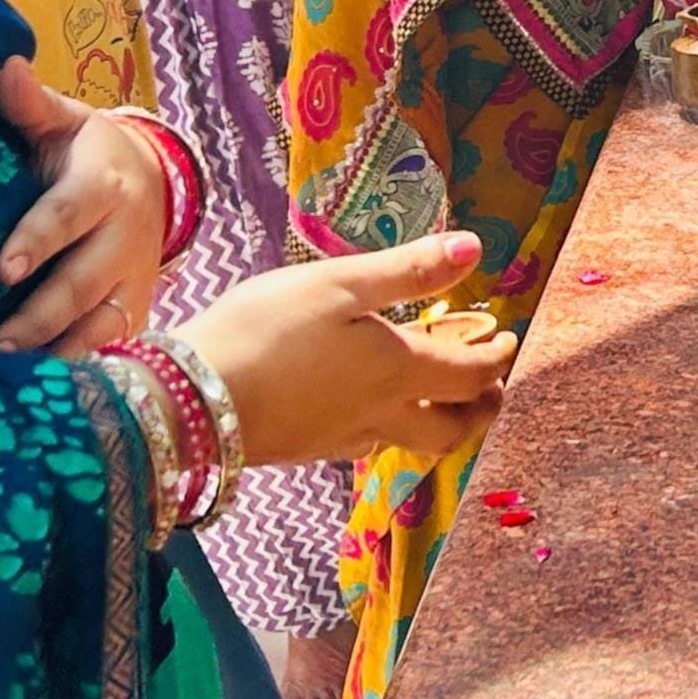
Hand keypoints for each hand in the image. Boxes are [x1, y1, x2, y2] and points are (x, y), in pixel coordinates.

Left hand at [0, 59, 167, 355]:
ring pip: (101, 326)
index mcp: (103, 184)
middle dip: (40, 316)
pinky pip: (109, 350)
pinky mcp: (134, 314)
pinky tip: (38, 398)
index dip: (39, 240)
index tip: (5, 268)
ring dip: (58, 353)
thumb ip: (32, 105)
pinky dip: (77, 371)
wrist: (148, 178)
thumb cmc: (85, 151)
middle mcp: (125, 237)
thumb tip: (4, 69)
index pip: (69, 214)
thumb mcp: (65, 121)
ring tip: (11, 381)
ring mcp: (134, 281)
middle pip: (83, 282)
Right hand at [177, 235, 516, 465]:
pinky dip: (390, 425)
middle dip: (479, 409)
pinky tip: (368, 407)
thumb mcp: (340, 284)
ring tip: (437, 394)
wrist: (190, 400)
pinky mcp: (306, 449)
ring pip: (408, 441)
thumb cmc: (266, 329)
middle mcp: (379, 416)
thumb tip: (475, 249)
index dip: (496, 360)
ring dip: (437, 421)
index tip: (508, 341)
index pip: (468, 376)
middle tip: (491, 388)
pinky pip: (367, 443)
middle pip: (449, 430)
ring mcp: (340, 439)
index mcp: (396, 373)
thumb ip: (408, 270)